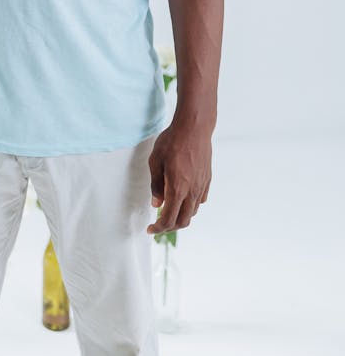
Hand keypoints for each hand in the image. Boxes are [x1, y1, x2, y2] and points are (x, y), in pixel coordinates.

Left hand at [146, 120, 212, 234]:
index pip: (169, 219)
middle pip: (183, 221)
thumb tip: (156, 204)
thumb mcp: (155, 161)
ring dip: (181, 216)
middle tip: (159, 225)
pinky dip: (190, 205)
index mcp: (177, 189)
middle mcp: (192, 191)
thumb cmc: (172, 141)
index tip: (150, 230)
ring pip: (192, 212)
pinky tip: (183, 198)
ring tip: (169, 211)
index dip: (159, 228)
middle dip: (170, 227)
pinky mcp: (207, 180)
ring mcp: (201, 186)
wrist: (194, 128)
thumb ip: (156, 185)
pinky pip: (200, 200)